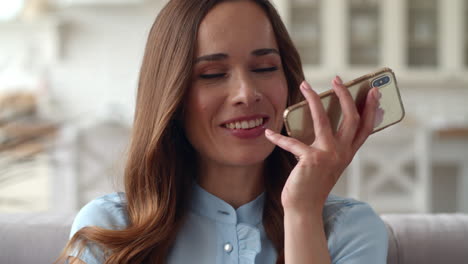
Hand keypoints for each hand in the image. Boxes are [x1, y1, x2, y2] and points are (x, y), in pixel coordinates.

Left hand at [265, 76, 381, 214]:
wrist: (305, 207)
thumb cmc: (313, 183)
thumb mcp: (327, 162)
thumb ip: (329, 145)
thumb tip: (321, 120)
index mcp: (347, 153)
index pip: (366, 128)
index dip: (372, 109)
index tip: (373, 91)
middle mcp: (342, 153)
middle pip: (352, 119)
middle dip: (346, 96)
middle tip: (337, 79)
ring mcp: (328, 156)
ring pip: (325, 120)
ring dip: (314, 100)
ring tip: (304, 85)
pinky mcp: (311, 160)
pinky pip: (292, 142)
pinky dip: (278, 137)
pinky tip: (268, 133)